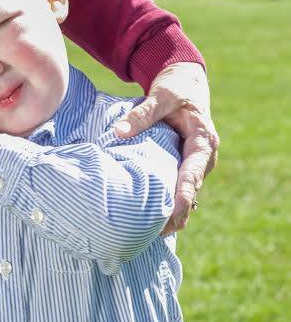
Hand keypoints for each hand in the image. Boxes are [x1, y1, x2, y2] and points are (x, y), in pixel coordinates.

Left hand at [113, 63, 219, 233]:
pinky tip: (155, 225)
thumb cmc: (174, 90)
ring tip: (153, 235)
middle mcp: (204, 158)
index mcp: (203, 142)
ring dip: (174, 214)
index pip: (193, 174)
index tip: (176, 211)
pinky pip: (180, 191)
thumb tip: (118, 131)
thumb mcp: (160, 97)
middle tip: (157, 232)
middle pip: (191, 192)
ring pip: (187, 196)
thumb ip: (141, 114)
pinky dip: (170, 206)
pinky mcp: (186, 169)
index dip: (184, 195)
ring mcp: (196, 166)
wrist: (187, 86)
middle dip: (177, 213)